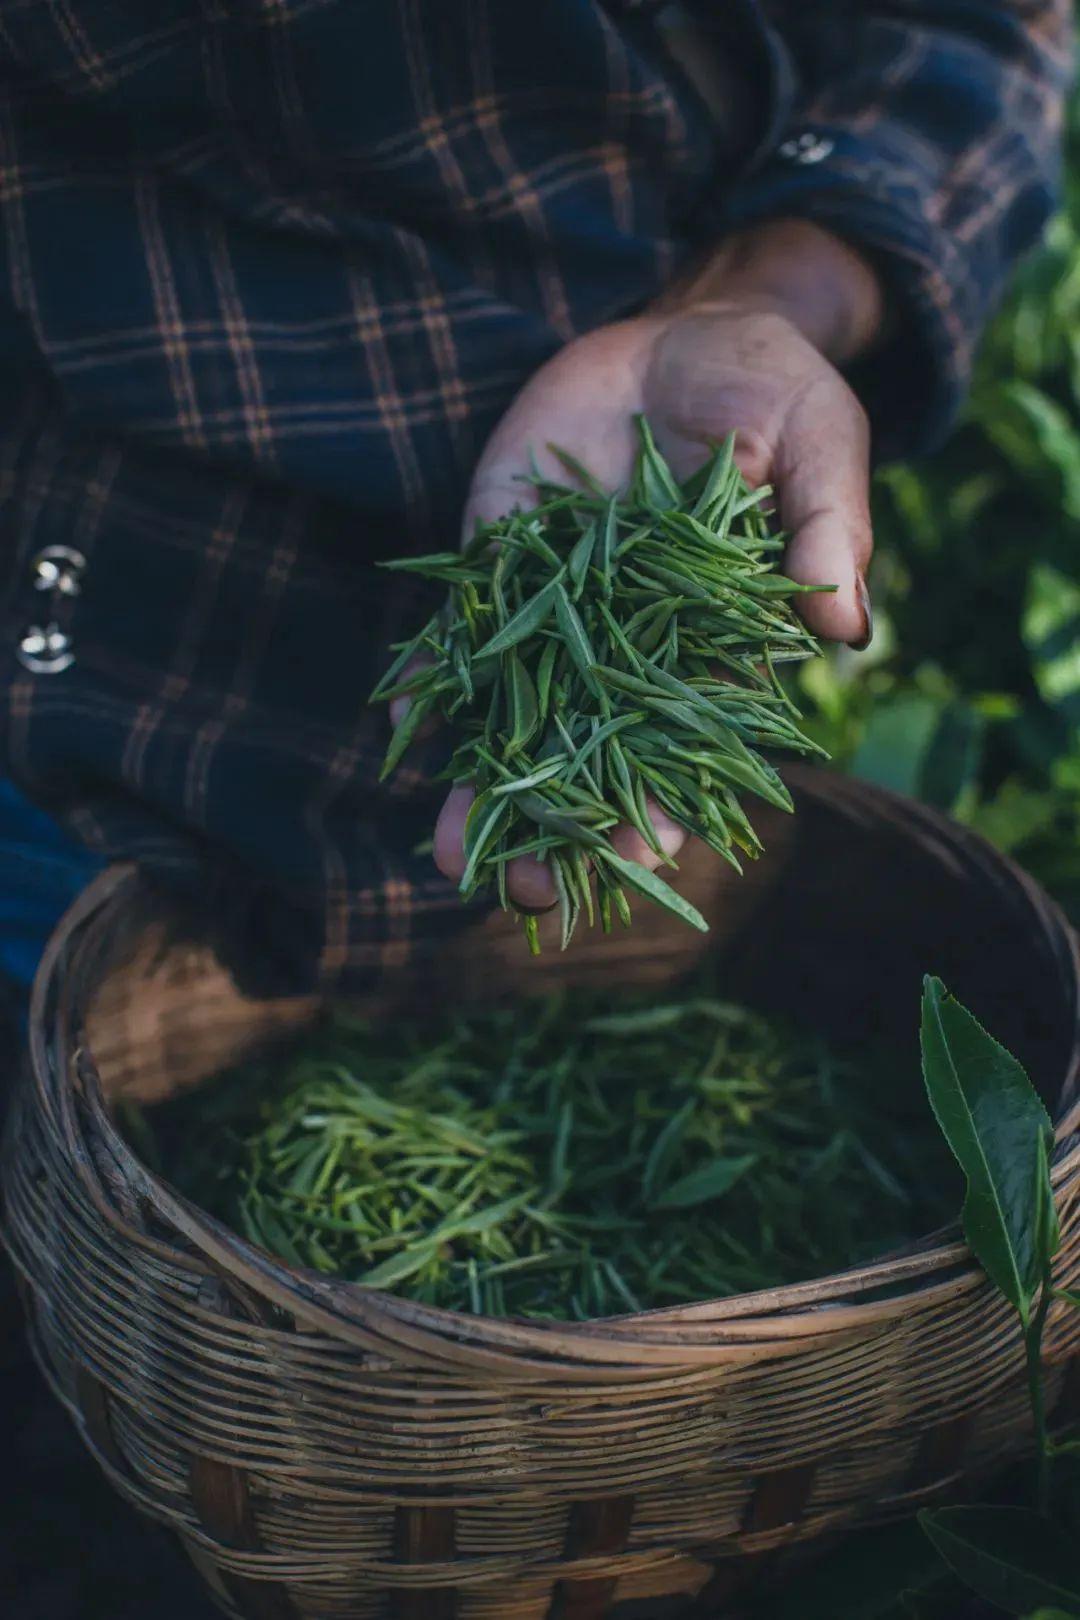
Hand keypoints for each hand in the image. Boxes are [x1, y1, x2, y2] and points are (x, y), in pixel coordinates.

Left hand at [399, 220, 884, 910]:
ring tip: (453, 858)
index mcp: (713, 641)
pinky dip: (430, 675)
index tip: (640, 854)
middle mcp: (629, 642)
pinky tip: (401, 731)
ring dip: (485, 783)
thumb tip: (842, 624)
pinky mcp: (500, 559)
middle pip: (592, 751)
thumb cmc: (773, 394)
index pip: (686, 741)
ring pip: (516, 712)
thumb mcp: (819, 441)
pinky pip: (459, 629)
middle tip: (527, 896)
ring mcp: (557, 607)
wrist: (682, 336)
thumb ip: (828, 526)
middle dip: (560, 823)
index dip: (664, 798)